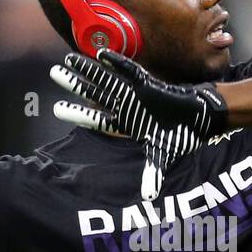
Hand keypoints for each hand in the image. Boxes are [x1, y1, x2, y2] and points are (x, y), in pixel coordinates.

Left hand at [49, 49, 227, 199]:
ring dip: (88, 70)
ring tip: (69, 59)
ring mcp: (134, 93)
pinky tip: (102, 55)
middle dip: (74, 84)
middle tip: (54, 73)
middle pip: (94, 93)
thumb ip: (153, 173)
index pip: (95, 118)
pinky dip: (117, 64)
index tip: (57, 109)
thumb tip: (149, 197)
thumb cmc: (178, 135)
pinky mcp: (148, 83)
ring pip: (106, 80)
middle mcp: (125, 106)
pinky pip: (130, 72)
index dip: (77, 114)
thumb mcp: (162, 155)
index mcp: (124, 123)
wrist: (197, 118)